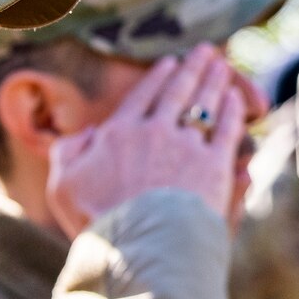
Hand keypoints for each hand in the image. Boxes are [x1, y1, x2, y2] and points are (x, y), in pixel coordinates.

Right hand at [45, 44, 247, 235]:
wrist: (139, 246)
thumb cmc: (97, 223)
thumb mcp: (62, 187)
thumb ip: (67, 153)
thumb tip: (87, 133)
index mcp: (118, 134)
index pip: (142, 96)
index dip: (158, 77)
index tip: (170, 63)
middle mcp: (153, 131)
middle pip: (177, 92)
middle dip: (193, 68)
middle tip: (206, 52)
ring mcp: (186, 147)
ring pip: (204, 105)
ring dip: (215, 81)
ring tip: (223, 66)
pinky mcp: (214, 166)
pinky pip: (226, 130)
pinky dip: (232, 111)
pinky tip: (236, 99)